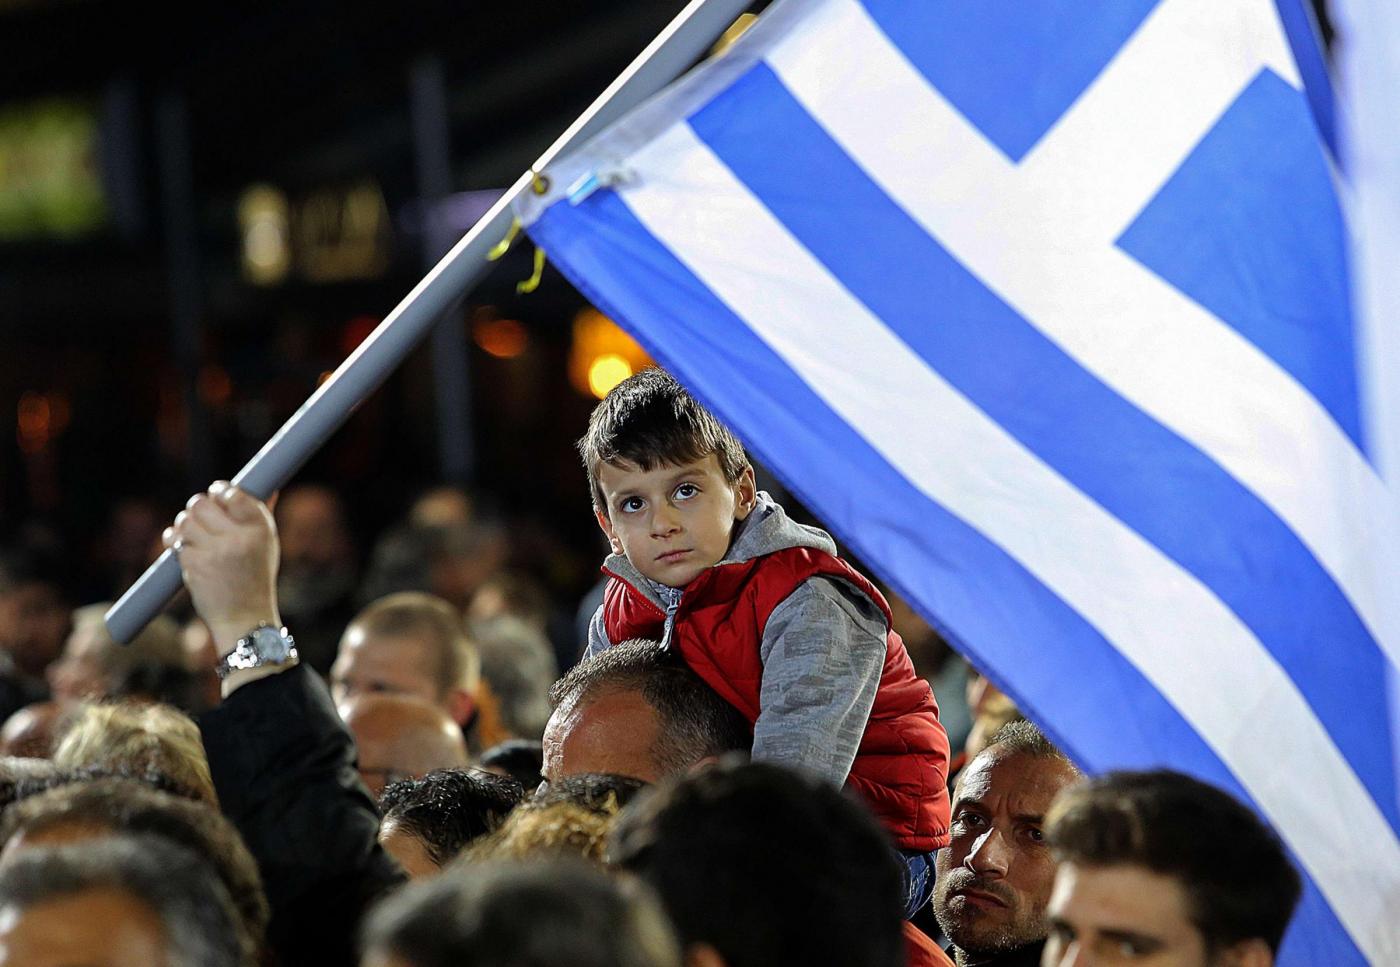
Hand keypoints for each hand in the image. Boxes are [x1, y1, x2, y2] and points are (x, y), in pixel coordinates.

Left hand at [163, 481, 281, 656]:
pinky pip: (175, 541)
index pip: (233, 494)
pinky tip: (185, 550)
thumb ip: (261, 515)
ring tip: (193, 536)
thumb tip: (268, 486)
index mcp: (260, 528)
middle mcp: (239, 537)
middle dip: (198, 507)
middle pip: (202, 503)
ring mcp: (215, 551)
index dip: (220, 490)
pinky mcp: (195, 564)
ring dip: (184, 525)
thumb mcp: (268, 545)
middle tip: (202, 517)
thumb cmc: (256, 579)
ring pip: (185, 520)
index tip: (217, 494)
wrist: (244, 618)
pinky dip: (175, 543)